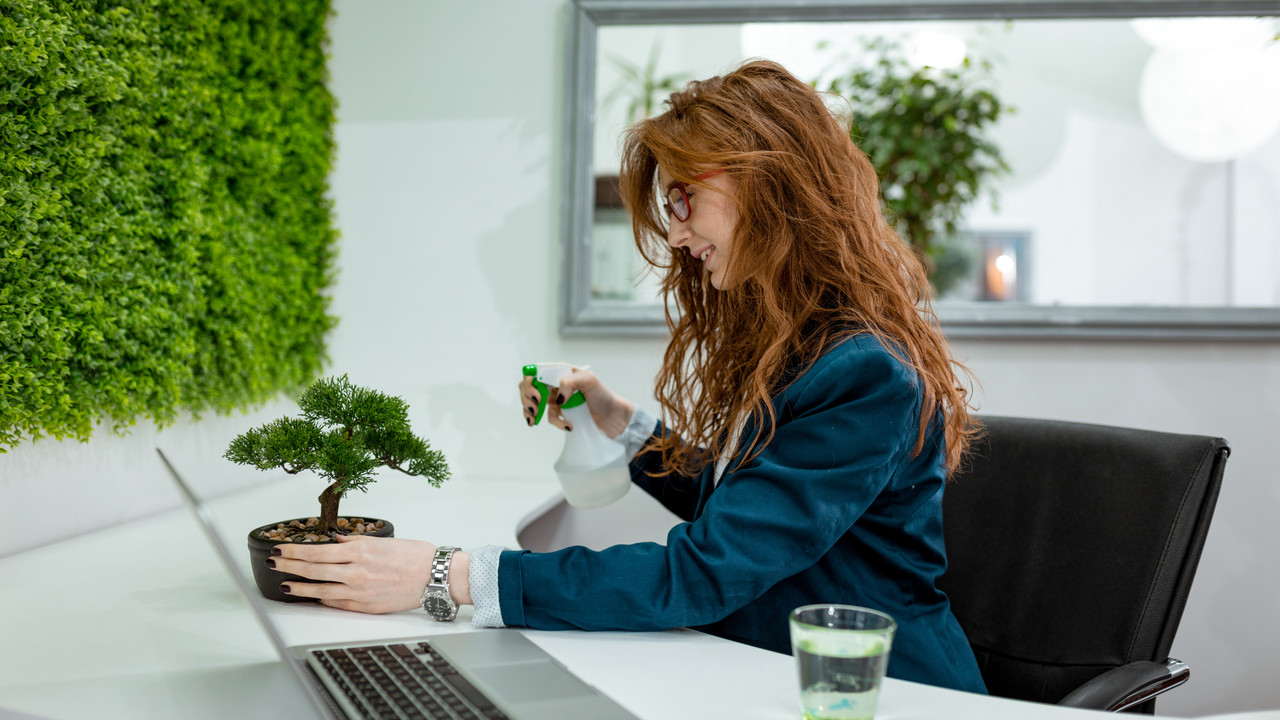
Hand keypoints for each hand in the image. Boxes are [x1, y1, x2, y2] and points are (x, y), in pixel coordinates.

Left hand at [271, 535, 470, 613]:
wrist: (435, 576)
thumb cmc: (415, 557)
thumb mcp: (383, 542)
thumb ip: (356, 542)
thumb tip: (336, 540)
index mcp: (359, 552)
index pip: (317, 551)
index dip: (294, 551)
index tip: (280, 550)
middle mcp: (355, 572)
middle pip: (313, 569)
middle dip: (289, 566)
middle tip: (274, 563)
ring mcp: (359, 592)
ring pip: (320, 590)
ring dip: (300, 587)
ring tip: (285, 585)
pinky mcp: (365, 607)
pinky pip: (337, 603)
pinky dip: (323, 599)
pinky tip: (313, 596)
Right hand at [520, 365, 634, 436]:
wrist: (612, 418)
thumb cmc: (604, 397)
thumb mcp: (589, 381)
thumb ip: (569, 382)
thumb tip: (557, 396)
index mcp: (561, 371)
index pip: (536, 371)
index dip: (531, 383)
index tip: (538, 395)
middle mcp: (556, 383)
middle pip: (529, 386)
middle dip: (527, 398)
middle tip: (536, 408)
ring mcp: (557, 398)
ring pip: (534, 402)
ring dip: (532, 412)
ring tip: (537, 419)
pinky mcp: (560, 412)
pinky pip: (547, 417)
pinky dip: (554, 422)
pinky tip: (566, 425)